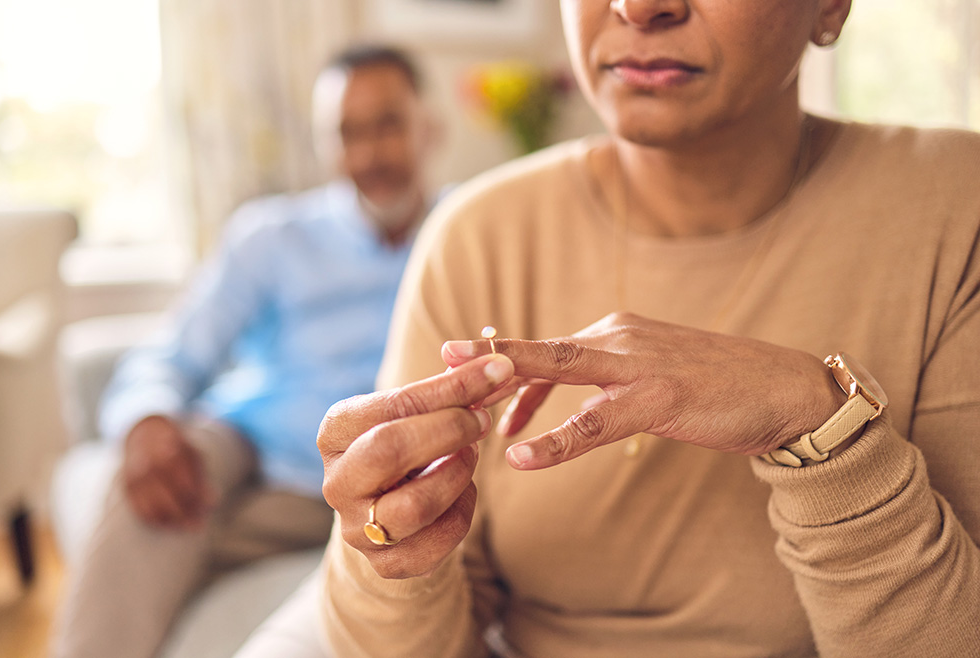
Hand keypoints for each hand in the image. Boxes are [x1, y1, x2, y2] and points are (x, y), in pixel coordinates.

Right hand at [122, 415, 216, 530]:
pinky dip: (157, 522)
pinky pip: (141, 511)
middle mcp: (148, 466)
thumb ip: (202, 479)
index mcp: (168, 454)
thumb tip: (213, 504)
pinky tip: (172, 525)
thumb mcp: (194, 456)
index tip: (208, 508)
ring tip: (189, 527)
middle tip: (200, 526)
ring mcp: (135, 478)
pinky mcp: (127, 489)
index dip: (196, 499)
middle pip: (167, 499)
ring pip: (153, 508)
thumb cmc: (176, 450)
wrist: (145, 435)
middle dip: (185, 515)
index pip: (184, 484)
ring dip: (172, 522)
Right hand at [317, 353, 513, 578]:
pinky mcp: (386, 564)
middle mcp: (336, 482)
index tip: (495, 370)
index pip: (391, 405)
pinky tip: (463, 491)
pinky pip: (438, 541)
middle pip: (389, 450)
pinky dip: (463, 511)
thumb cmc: (405, 445)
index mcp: (335, 433)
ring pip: (416, 504)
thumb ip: (447, 391)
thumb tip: (496, 366)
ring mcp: (356, 529)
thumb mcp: (413, 413)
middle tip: (481, 419)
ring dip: (458, 474)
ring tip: (470, 454)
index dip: (448, 388)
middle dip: (447, 429)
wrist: (386, 507)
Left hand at [442, 313, 846, 469]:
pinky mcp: (660, 394)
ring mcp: (638, 363)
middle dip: (486, 362)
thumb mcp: (649, 376)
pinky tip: (519, 454)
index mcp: (613, 333)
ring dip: (507, 388)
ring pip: (558, 369)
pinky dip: (554, 438)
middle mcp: (618, 337)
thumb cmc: (712, 387)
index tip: (458, 377)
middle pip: (538, 350)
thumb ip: (603, 383)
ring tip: (464, 411)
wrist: (782, 390)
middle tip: (439, 369)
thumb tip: (563, 403)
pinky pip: (595, 420)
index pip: (543, 348)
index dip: (499, 363)